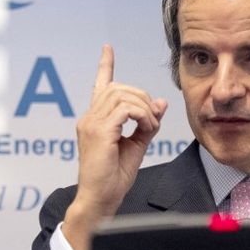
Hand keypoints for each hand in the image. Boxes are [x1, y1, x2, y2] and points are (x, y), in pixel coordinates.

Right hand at [63, 44, 166, 249]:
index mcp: (95, 120)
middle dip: (142, 97)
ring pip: (123, 95)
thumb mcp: (137, 145)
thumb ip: (147, 123)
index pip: (100, 85)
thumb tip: (160, 103)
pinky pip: (126, 109)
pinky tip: (145, 128)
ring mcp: (91, 123)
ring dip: (144, 108)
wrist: (100, 200)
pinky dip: (142, 115)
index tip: (107, 49)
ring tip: (149, 126)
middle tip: (152, 118)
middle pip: (120, 88)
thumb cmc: (113, 178)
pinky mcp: (98, 131)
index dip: (105, 65)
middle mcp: (89, 117)